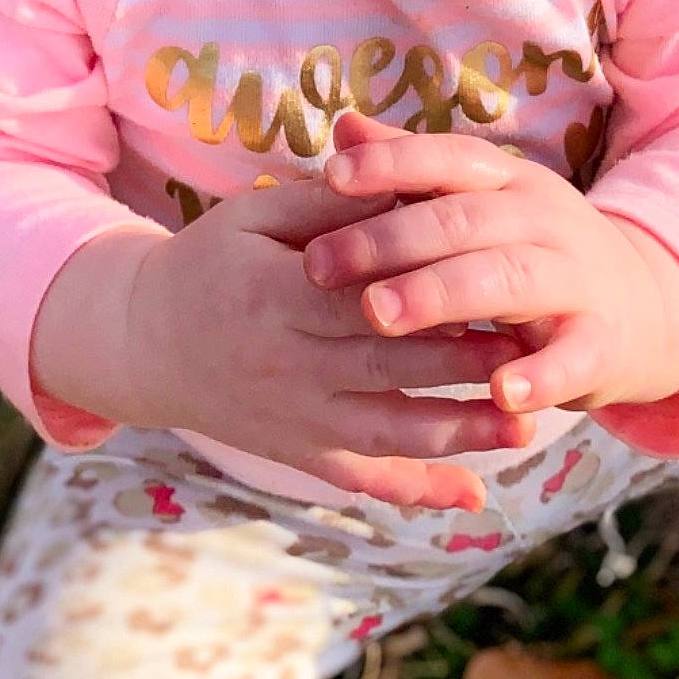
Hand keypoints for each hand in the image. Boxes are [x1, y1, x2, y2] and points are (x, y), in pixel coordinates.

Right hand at [30, 176, 537, 510]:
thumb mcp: (253, 217)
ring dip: (458, 432)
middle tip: (534, 348)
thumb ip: (327, 204)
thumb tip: (402, 185)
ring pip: (387, 433)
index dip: (429, 290)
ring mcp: (291, 418)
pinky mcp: (297, 453)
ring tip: (526, 424)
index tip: (495, 279)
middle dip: (463, 360)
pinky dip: (417, 492)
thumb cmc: (210, 263)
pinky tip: (474, 494)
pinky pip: (362, 479)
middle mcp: (284, 363)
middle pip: (386, 364)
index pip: (362, 294)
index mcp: (273, 294)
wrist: (144, 342)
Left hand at [303, 114, 678, 415]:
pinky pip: (572, 357)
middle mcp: (543, 219)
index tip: (331, 175)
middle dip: (388, 240)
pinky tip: (500, 392)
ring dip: (440, 295)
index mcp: (508, 180)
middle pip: (462, 219)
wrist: (642, 307)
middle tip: (319, 265)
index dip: (390, 163)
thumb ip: (412, 171)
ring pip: (506, 278)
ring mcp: (577, 279)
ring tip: (379, 315)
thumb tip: (343, 127)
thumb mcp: (478, 202)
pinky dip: (540, 375)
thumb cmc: (528, 252)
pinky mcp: (602, 343)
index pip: (447, 156)